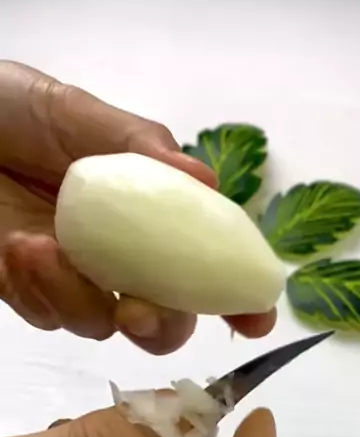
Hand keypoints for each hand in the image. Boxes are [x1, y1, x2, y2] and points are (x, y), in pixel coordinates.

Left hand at [0, 61, 275, 351]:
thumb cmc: (15, 111)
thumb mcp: (79, 114)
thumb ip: (139, 149)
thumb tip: (207, 183)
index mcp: (147, 217)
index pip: (202, 264)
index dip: (235, 296)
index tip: (258, 315)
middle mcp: (119, 258)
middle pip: (163, 320)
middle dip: (162, 325)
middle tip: (137, 310)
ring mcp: (73, 280)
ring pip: (100, 326)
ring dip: (79, 297)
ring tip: (43, 246)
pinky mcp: (28, 291)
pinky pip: (46, 314)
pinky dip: (38, 288)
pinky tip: (21, 247)